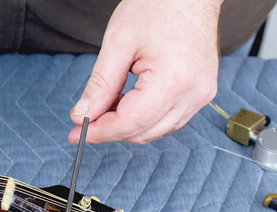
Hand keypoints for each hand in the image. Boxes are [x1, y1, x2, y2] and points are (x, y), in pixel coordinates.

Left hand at [69, 0, 221, 143]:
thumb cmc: (156, 5)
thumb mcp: (118, 43)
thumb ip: (100, 85)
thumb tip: (81, 115)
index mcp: (173, 80)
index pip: (130, 123)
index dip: (99, 131)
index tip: (74, 133)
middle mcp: (193, 94)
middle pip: (143, 132)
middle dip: (110, 130)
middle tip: (84, 119)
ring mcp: (201, 95)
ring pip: (155, 131)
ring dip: (127, 125)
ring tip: (106, 104)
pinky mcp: (202, 93)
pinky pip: (168, 120)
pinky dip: (144, 118)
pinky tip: (128, 101)